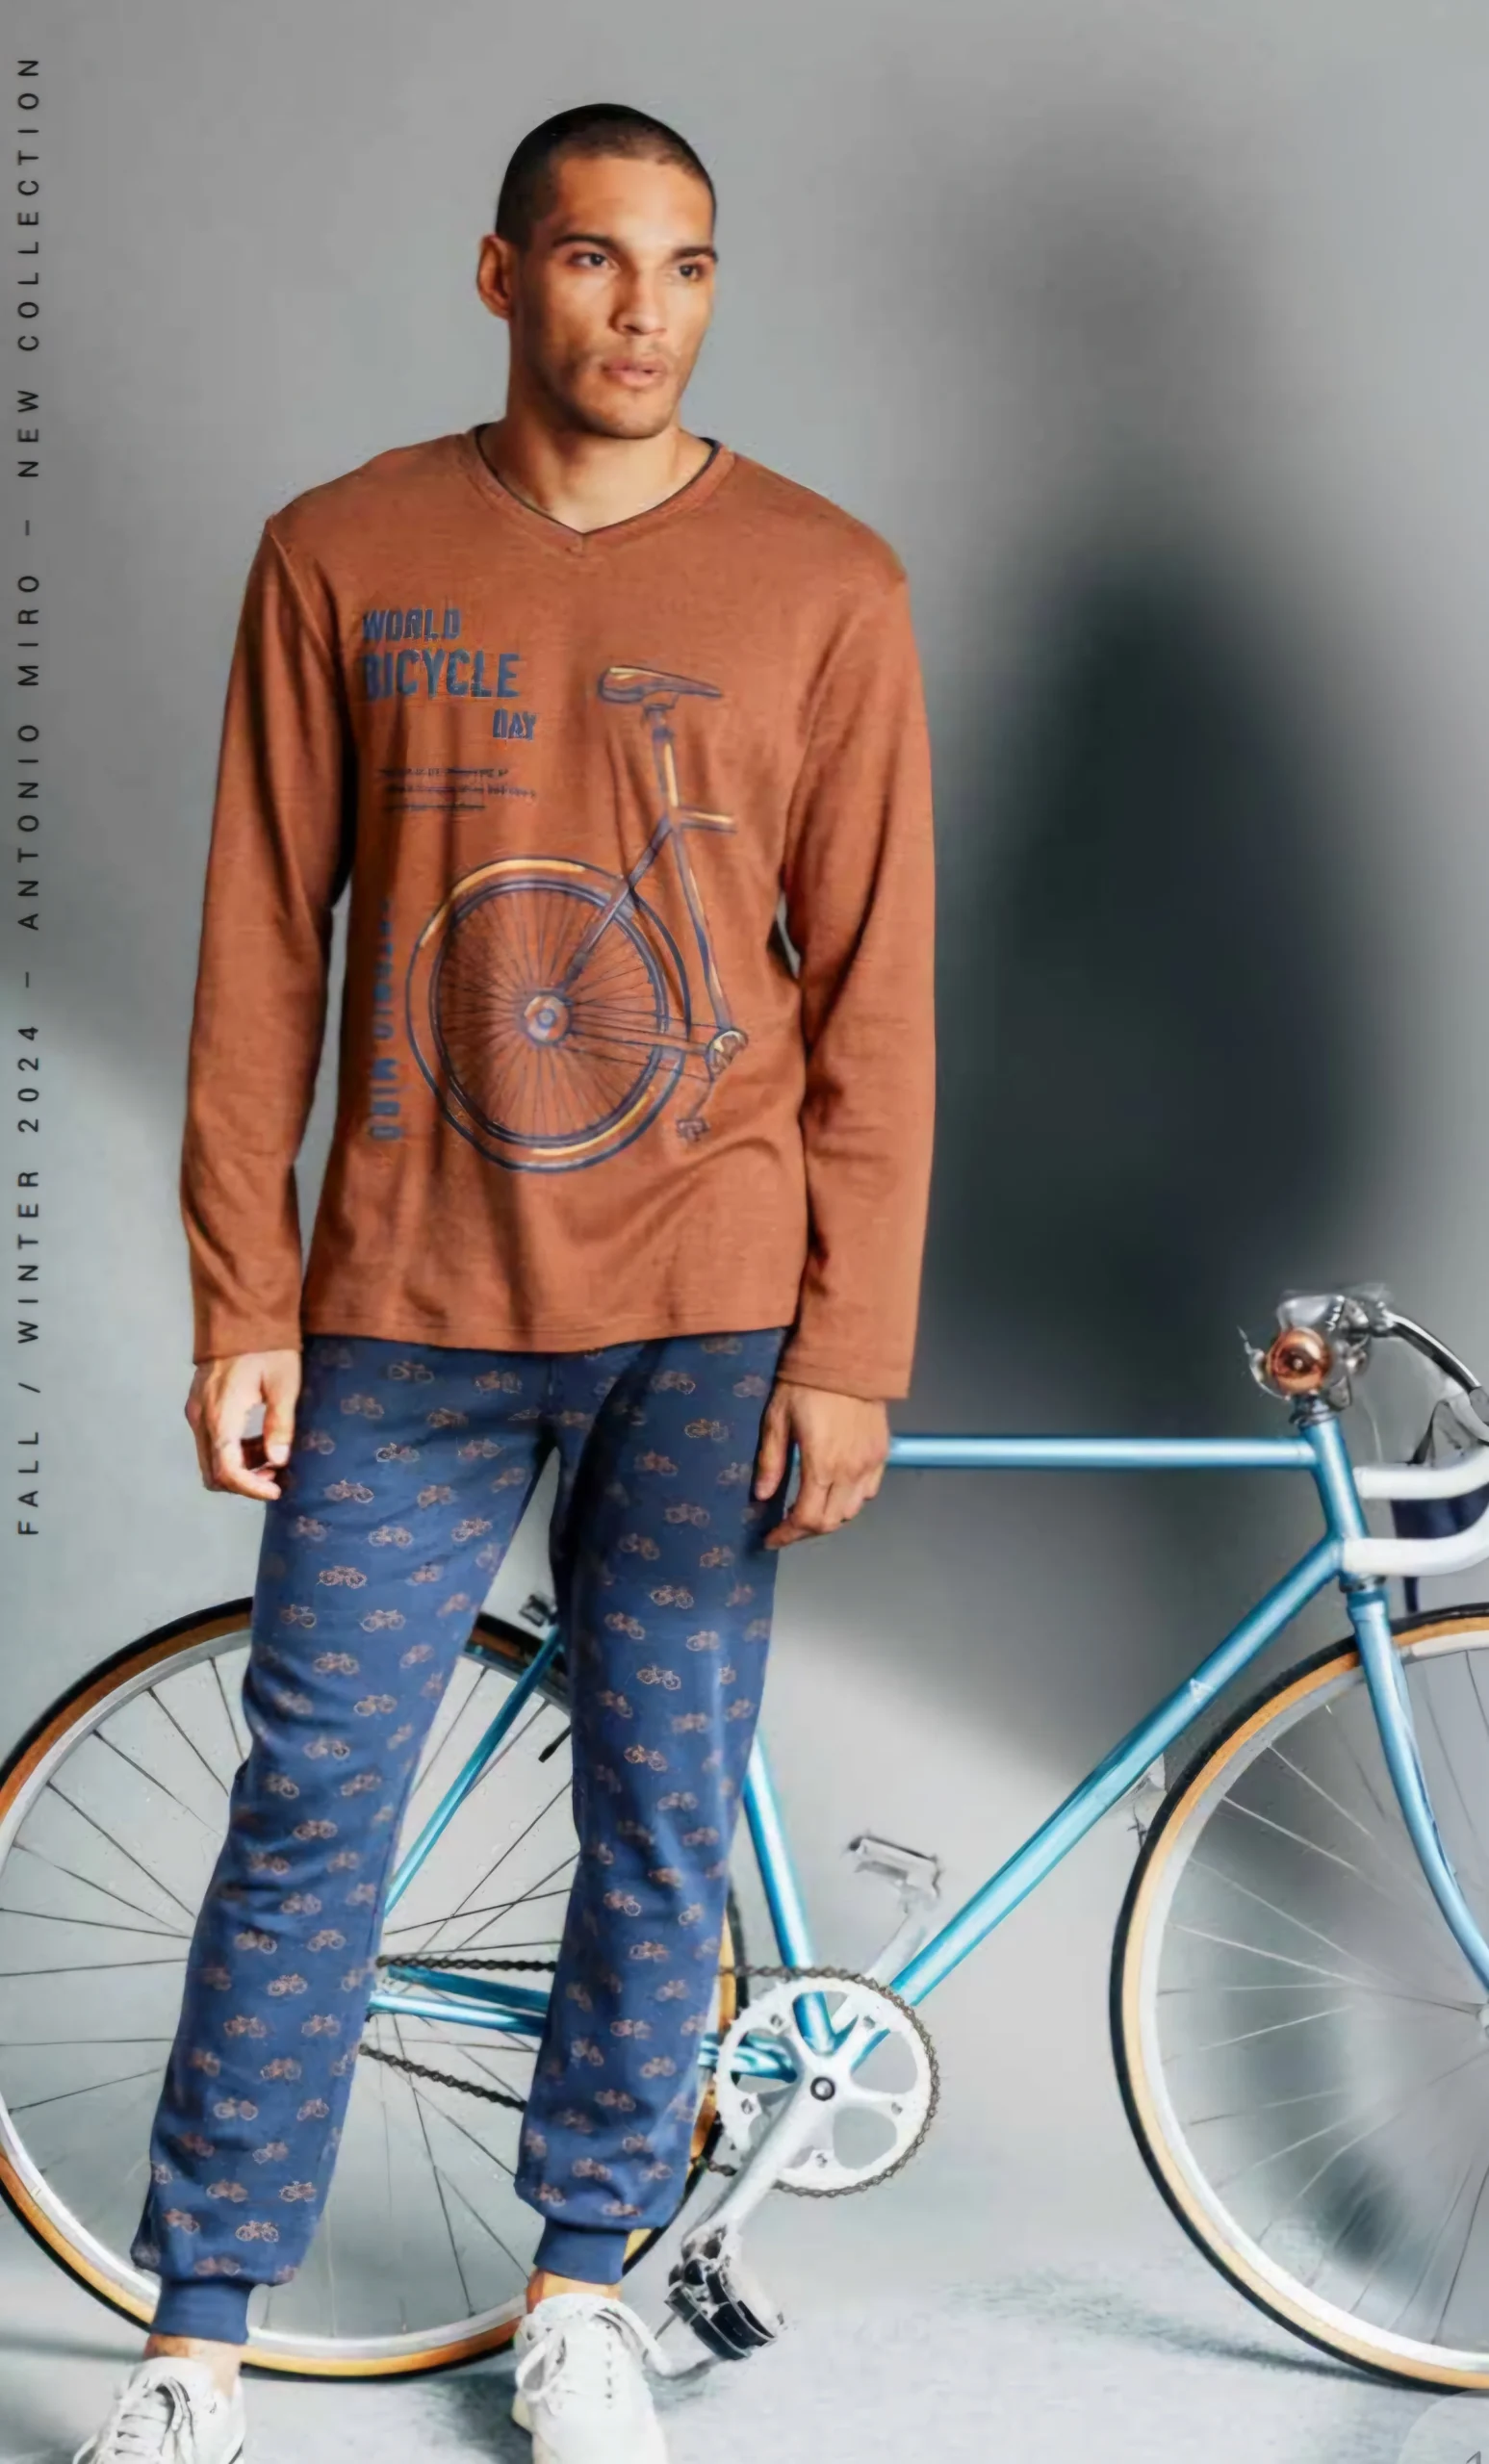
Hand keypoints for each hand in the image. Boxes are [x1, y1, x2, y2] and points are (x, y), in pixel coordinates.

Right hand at [185, 1348, 302, 1500]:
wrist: (240, 1313)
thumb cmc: (267, 1346)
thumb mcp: (284, 1384)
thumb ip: (280, 1425)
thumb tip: (278, 1460)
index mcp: (221, 1416)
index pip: (227, 1471)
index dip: (251, 1489)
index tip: (276, 1490)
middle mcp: (201, 1418)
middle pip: (213, 1472)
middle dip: (244, 1483)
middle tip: (275, 1476)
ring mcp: (196, 1412)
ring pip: (210, 1459)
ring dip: (239, 1468)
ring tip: (272, 1457)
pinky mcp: (198, 1406)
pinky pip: (210, 1442)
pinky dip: (232, 1452)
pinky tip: (258, 1441)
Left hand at [753, 1378, 888, 1548]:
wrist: (847, 1357)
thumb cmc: (806, 1385)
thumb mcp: (777, 1419)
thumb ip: (771, 1461)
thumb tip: (762, 1495)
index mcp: (821, 1465)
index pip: (806, 1518)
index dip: (787, 1535)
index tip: (770, 1538)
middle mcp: (850, 1471)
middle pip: (830, 1522)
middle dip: (805, 1531)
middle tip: (785, 1527)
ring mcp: (870, 1463)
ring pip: (851, 1511)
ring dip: (828, 1517)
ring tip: (808, 1509)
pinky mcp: (882, 1453)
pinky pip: (869, 1491)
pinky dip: (850, 1500)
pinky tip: (834, 1491)